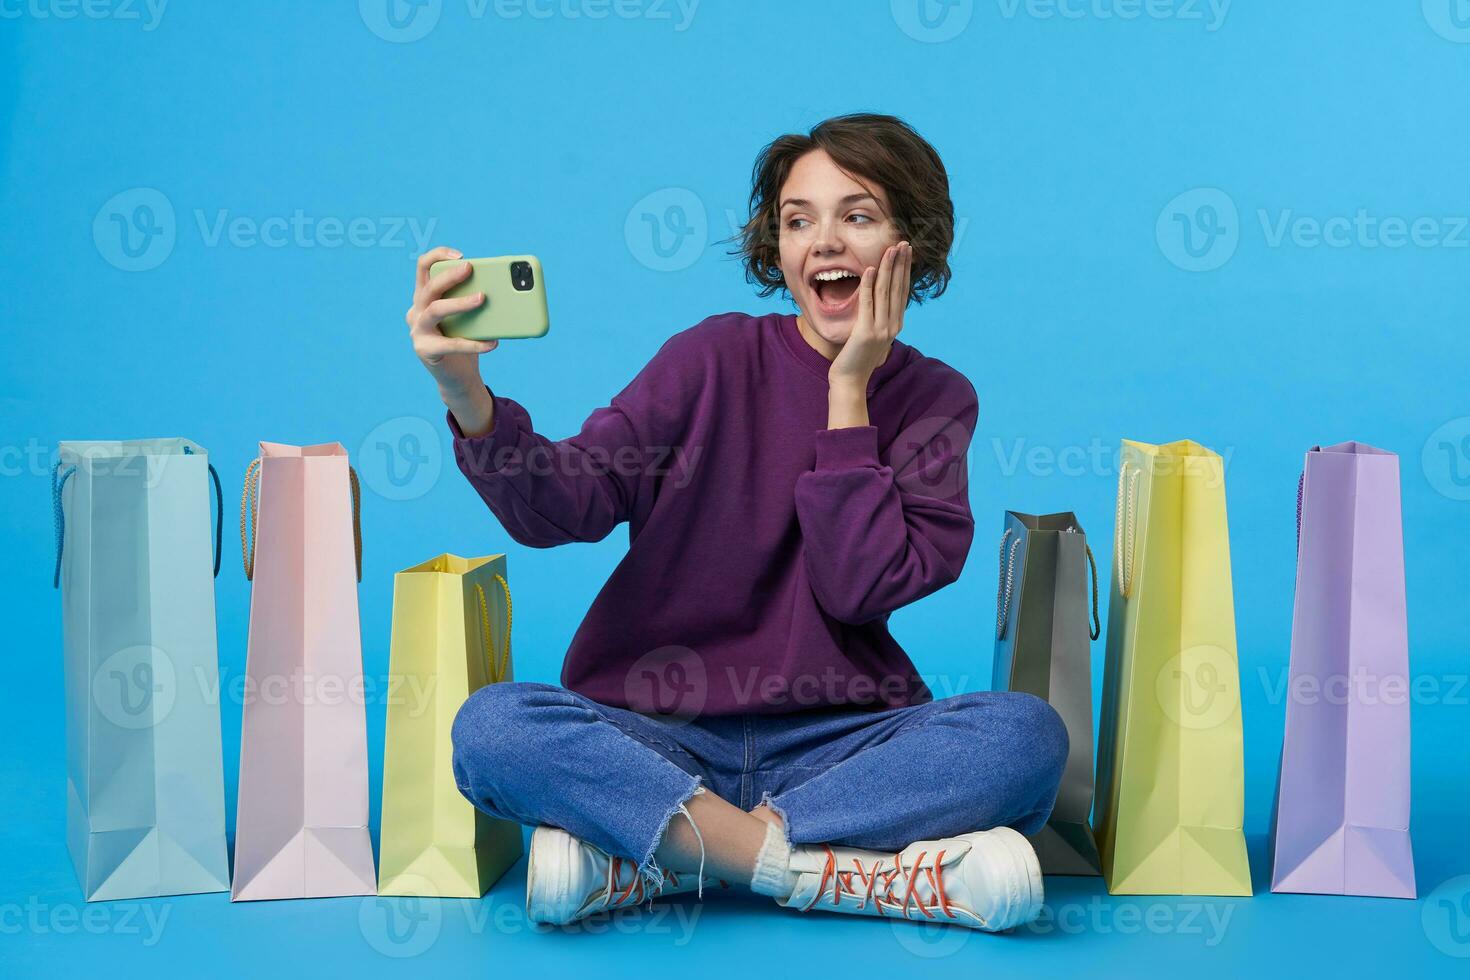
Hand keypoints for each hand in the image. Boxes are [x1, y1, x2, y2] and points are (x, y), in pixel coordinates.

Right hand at [406, 246, 497, 394]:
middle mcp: (416, 311)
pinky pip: (451, 344)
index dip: (438, 256)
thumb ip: (475, 299)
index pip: (423, 267)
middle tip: (470, 268)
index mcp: (424, 297)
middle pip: (429, 287)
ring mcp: (417, 331)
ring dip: (459, 302)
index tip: (460, 255)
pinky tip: (493, 342)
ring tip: (482, 298)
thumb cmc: (465, 339)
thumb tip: (502, 288)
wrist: (457, 376)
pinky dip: (474, 343)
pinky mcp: (426, 351)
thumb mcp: (469, 316)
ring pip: (435, 310)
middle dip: (450, 275)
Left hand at [829, 241, 910, 389]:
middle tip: (904, 243)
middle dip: (901, 264)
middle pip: (898, 288)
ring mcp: (881, 329)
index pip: (902, 292)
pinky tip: (871, 269)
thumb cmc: (858, 359)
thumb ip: (878, 319)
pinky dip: (870, 285)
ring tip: (891, 249)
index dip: (904, 271)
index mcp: (895, 325)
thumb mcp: (873, 336)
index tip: (906, 252)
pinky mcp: (866, 332)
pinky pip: (868, 303)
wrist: (851, 381)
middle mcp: (892, 325)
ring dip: (888, 268)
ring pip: (886, 292)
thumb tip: (877, 301)